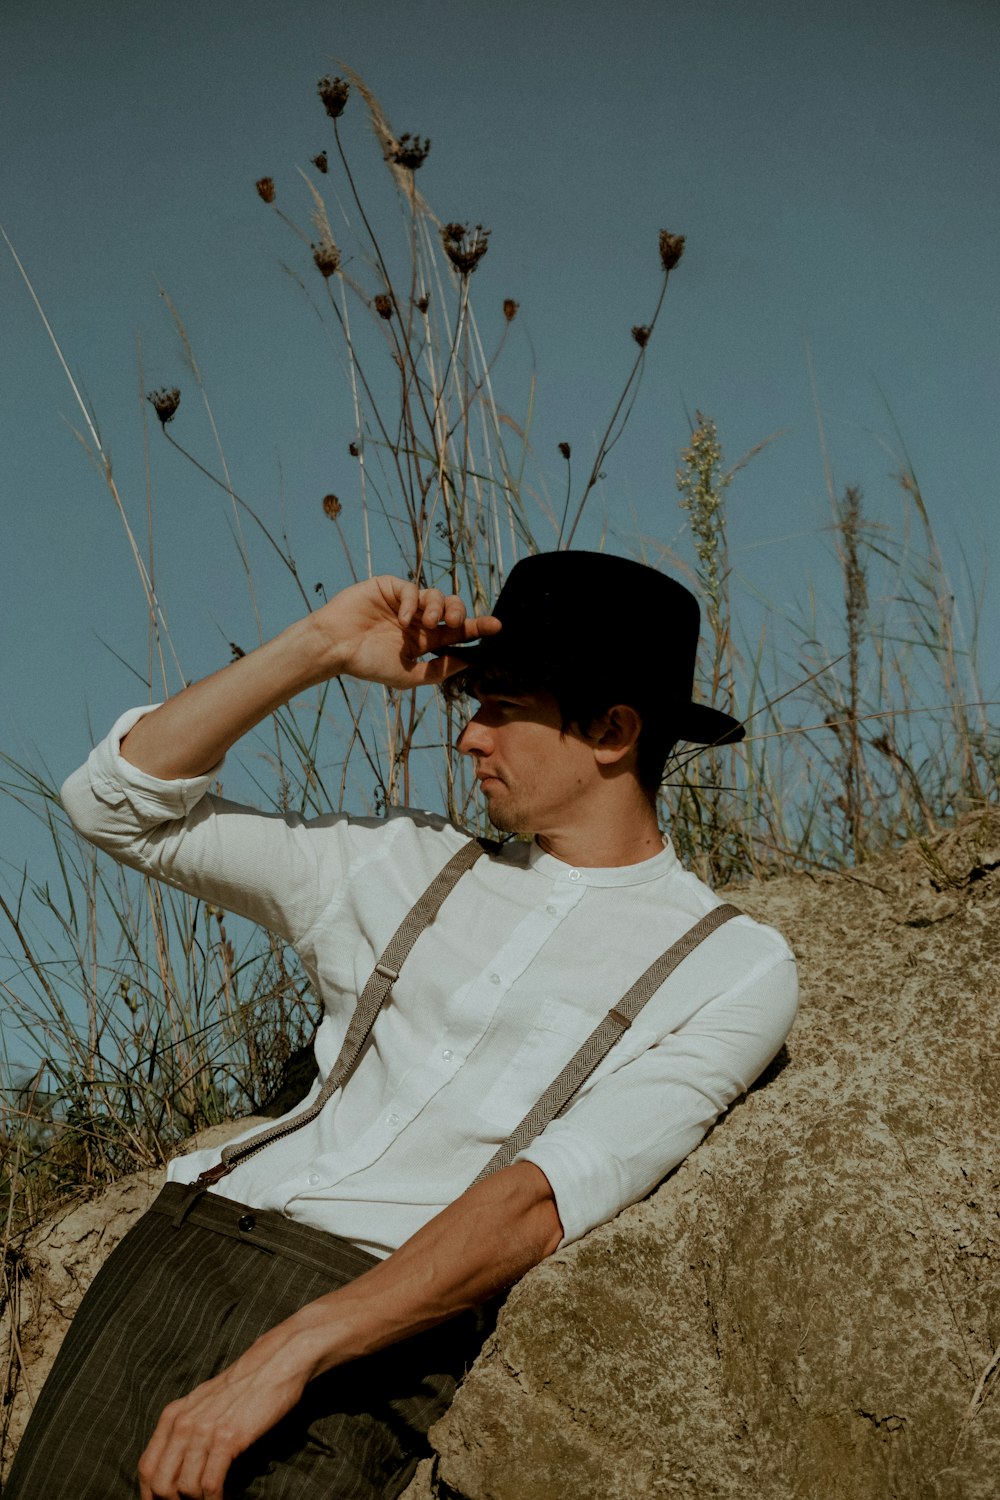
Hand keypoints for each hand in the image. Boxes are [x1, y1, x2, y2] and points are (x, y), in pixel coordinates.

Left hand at [137, 1321, 314, 1499]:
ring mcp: (205, 1430)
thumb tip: (177, 1466)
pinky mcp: (229, 1437)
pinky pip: (211, 1484)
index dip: (149, 1494)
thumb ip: (185, 1428)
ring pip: (185, 1488)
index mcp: (173, 1415)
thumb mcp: (204, 1402)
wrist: (275, 1362)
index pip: (147, 1467)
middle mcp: (183, 1423)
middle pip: (161, 1483)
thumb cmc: (243, 1386)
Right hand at [313, 575, 499, 689]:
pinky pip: (411, 589)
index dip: (478, 628)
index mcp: (425, 641)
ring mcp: (405, 603)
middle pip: (452, 610)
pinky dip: (411, 603)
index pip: (457, 633)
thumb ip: (439, 670)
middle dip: (460, 614)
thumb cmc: (368, 664)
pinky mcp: (390, 588)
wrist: (336, 647)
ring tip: (429, 623)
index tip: (497, 627)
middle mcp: (418, 620)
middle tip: (457, 624)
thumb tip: (470, 661)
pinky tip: (404, 619)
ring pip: (436, 596)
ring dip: (439, 608)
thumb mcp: (409, 675)